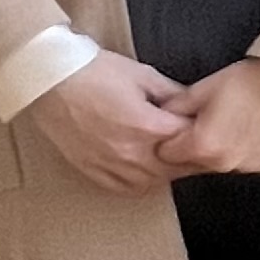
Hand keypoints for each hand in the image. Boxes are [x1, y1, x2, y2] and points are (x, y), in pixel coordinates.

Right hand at [26, 51, 193, 194]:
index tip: (209, 128)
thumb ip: (173, 93)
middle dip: (191, 157)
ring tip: (174, 158)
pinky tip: (145, 170)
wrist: (50, 80)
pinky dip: (139, 182)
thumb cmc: (96, 71)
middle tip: (200, 148)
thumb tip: (194, 104)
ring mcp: (109, 165)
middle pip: (174, 167)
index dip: (202, 133)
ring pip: (151, 182)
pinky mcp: (90, 170)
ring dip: (166, 172)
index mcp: (147, 126)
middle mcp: (130, 152)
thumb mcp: (143, 75)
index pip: (190, 140)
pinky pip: (122, 187)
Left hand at [155, 58, 259, 175]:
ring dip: (215, 149)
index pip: (165, 154)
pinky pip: (240, 162)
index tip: (175, 126)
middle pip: (190, 163)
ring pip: (216, 164)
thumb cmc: (253, 80)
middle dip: (190, 145)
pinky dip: (238, 150)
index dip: (167, 137)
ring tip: (228, 121)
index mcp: (204, 144)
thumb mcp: (204, 87)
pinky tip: (246, 128)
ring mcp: (247, 165)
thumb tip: (160, 115)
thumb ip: (175, 107)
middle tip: (203, 120)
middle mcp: (224, 162)